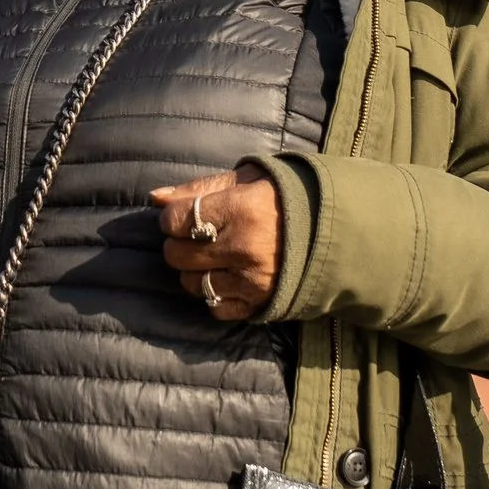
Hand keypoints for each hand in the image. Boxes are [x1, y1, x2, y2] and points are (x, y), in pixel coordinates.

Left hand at [151, 166, 281, 320]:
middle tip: (195, 237)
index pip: (176, 220)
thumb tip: (155, 198)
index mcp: (241, 209)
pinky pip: (215, 307)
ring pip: (192, 284)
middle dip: (179, 244)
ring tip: (212, 256)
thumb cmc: (284, 199)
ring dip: (194, 270)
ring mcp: (252, 280)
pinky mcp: (260, 303)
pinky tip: (227, 277)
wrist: (333, 232)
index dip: (172, 218)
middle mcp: (244, 248)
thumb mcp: (245, 181)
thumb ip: (198, 188)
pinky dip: (214, 294)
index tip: (183, 216)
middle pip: (178, 255)